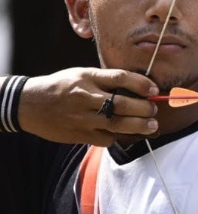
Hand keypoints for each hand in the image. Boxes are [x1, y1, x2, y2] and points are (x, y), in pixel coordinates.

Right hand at [18, 68, 158, 145]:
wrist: (28, 104)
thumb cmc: (61, 87)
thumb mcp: (81, 75)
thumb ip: (105, 81)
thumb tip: (139, 89)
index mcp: (86, 78)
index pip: (120, 78)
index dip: (141, 84)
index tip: (154, 90)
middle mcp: (84, 97)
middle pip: (122, 104)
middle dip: (144, 108)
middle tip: (154, 110)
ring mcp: (81, 117)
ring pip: (117, 124)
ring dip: (139, 125)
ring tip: (151, 125)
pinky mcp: (78, 134)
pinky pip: (105, 138)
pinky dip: (117, 136)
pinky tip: (123, 133)